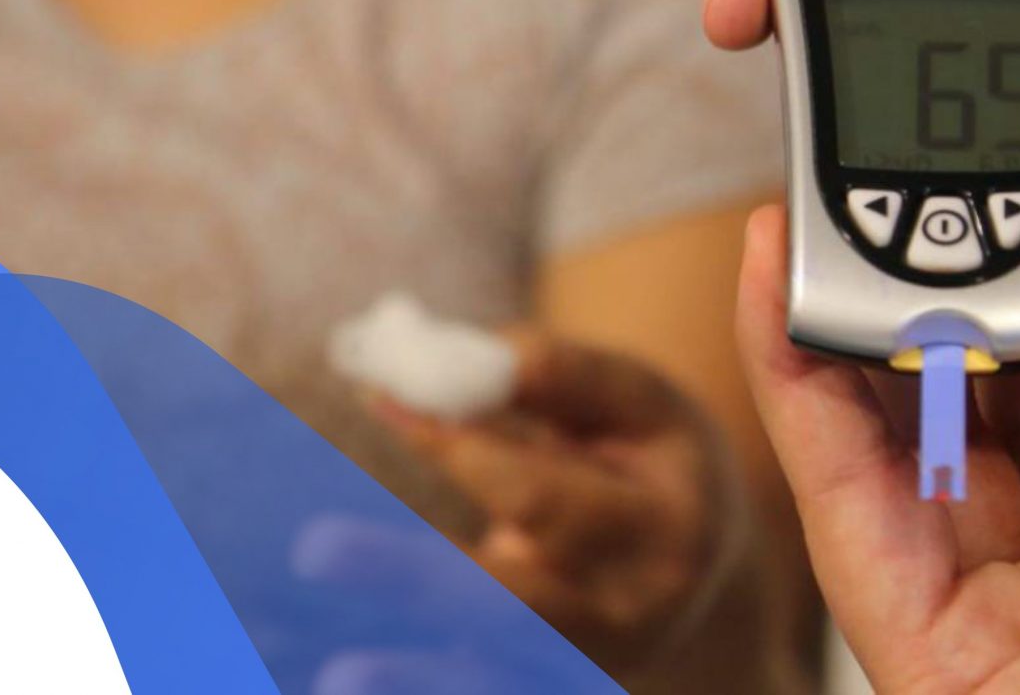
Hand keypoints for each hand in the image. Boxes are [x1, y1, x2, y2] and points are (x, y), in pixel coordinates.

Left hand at [370, 331, 746, 679]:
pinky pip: (482, 694)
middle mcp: (626, 618)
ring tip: (338, 677)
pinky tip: (345, 682)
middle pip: (510, 602)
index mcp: (662, 533)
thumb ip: (558, 375)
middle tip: (315, 549)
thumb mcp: (641, 407)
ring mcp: (585, 672)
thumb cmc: (653, 465)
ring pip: (492, 678)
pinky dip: (419, 687)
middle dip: (411, 576)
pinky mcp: (550, 691)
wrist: (704, 583)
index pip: (539, 492)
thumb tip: (448, 358)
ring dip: (411, 679)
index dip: (454, 447)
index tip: (380, 402)